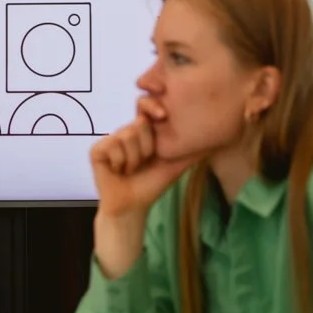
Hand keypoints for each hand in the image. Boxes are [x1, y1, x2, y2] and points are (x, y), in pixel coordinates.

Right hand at [90, 98, 197, 217]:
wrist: (133, 206)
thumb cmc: (152, 184)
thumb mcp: (176, 164)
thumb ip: (191, 150)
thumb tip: (215, 140)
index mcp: (143, 132)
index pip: (146, 109)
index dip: (153, 107)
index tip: (163, 114)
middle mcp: (126, 132)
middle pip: (139, 124)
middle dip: (147, 148)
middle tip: (144, 162)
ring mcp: (110, 140)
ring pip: (127, 137)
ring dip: (134, 160)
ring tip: (131, 170)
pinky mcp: (97, 151)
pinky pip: (112, 147)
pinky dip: (120, 163)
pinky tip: (118, 171)